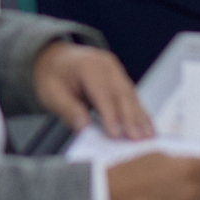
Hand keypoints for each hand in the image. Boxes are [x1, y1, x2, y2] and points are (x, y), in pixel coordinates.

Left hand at [32, 41, 151, 141]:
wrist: (56, 58)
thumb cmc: (52, 76)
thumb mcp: (50, 92)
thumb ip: (67, 109)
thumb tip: (84, 127)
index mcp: (88, 65)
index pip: (102, 93)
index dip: (110, 115)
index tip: (116, 136)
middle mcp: (106, 65)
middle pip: (122, 94)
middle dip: (132, 119)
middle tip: (139, 142)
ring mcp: (116, 70)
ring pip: (131, 97)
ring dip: (141, 118)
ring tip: (149, 139)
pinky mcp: (121, 79)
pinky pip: (132, 97)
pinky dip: (140, 114)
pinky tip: (148, 129)